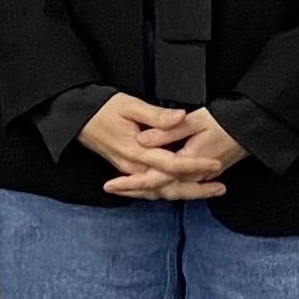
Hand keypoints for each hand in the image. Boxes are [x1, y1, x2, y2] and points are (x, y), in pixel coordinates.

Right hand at [81, 93, 227, 200]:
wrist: (77, 119)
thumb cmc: (103, 109)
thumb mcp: (130, 105)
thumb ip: (157, 116)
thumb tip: (180, 117)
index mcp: (135, 151)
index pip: (171, 164)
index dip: (195, 165)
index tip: (215, 164)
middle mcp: (132, 167)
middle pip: (168, 187)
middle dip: (196, 189)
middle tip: (221, 187)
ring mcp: (128, 172)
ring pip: (160, 192)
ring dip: (185, 193)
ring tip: (209, 191)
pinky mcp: (126, 172)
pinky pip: (149, 190)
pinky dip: (166, 193)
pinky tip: (181, 192)